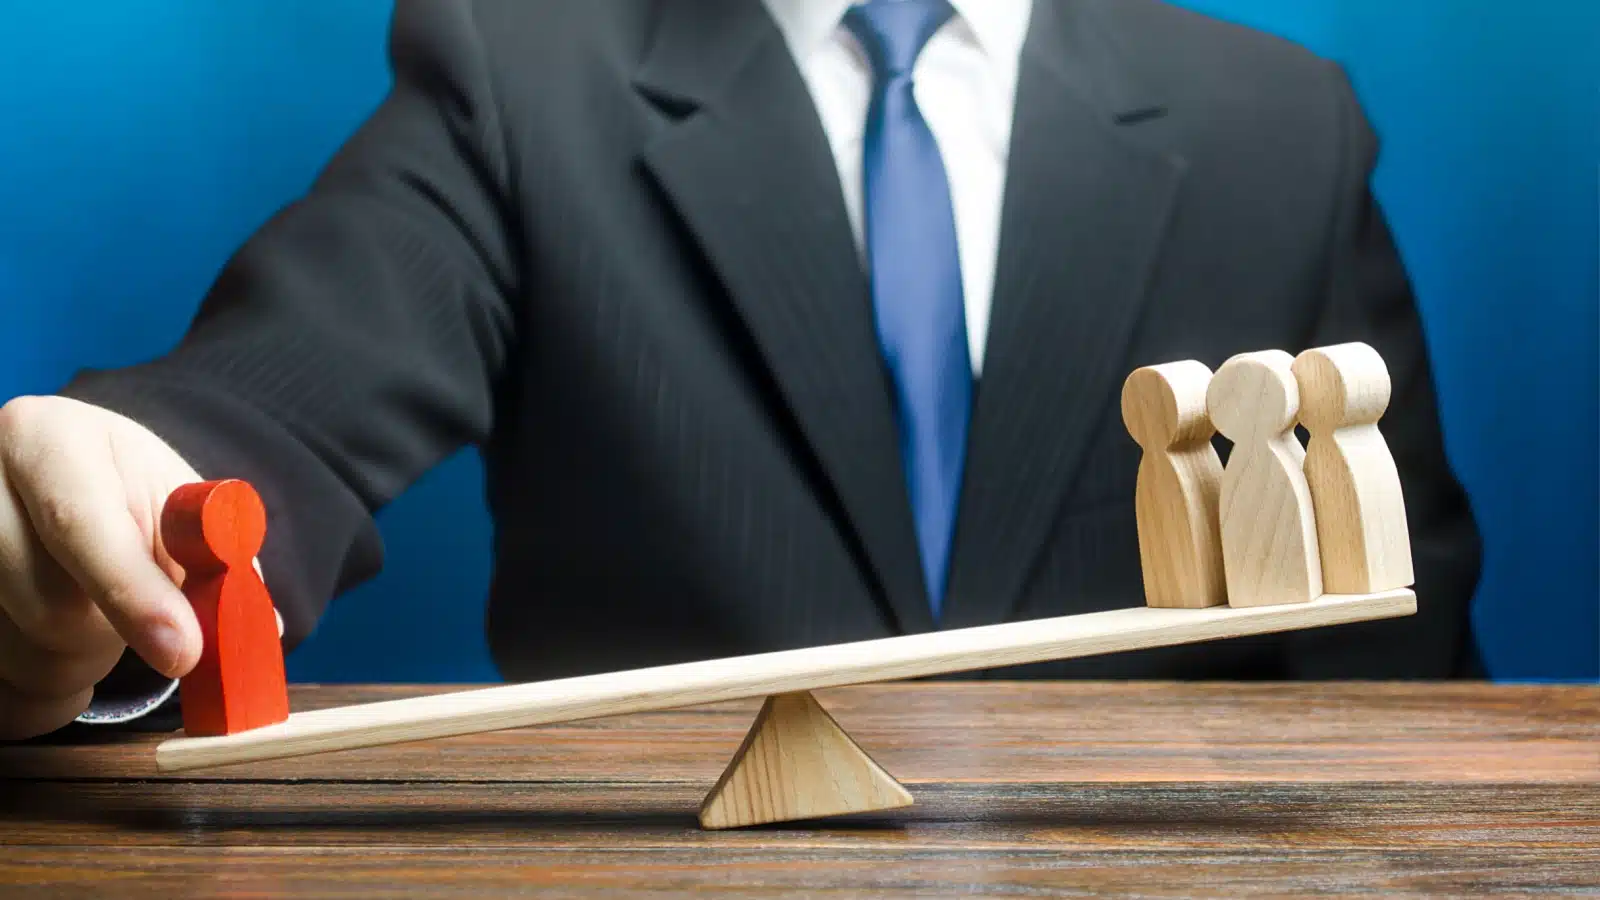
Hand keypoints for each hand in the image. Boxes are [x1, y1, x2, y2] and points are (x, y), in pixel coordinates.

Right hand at [0, 395, 205, 739]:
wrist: (65, 481)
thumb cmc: (129, 495)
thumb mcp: (179, 504)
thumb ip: (218, 559)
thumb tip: (258, 627)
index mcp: (43, 436)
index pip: (80, 524)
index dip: (135, 594)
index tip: (185, 650)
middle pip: (47, 605)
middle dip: (113, 637)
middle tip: (150, 628)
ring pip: (21, 654)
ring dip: (79, 666)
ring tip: (98, 622)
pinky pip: (0, 685)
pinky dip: (42, 687)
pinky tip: (61, 650)